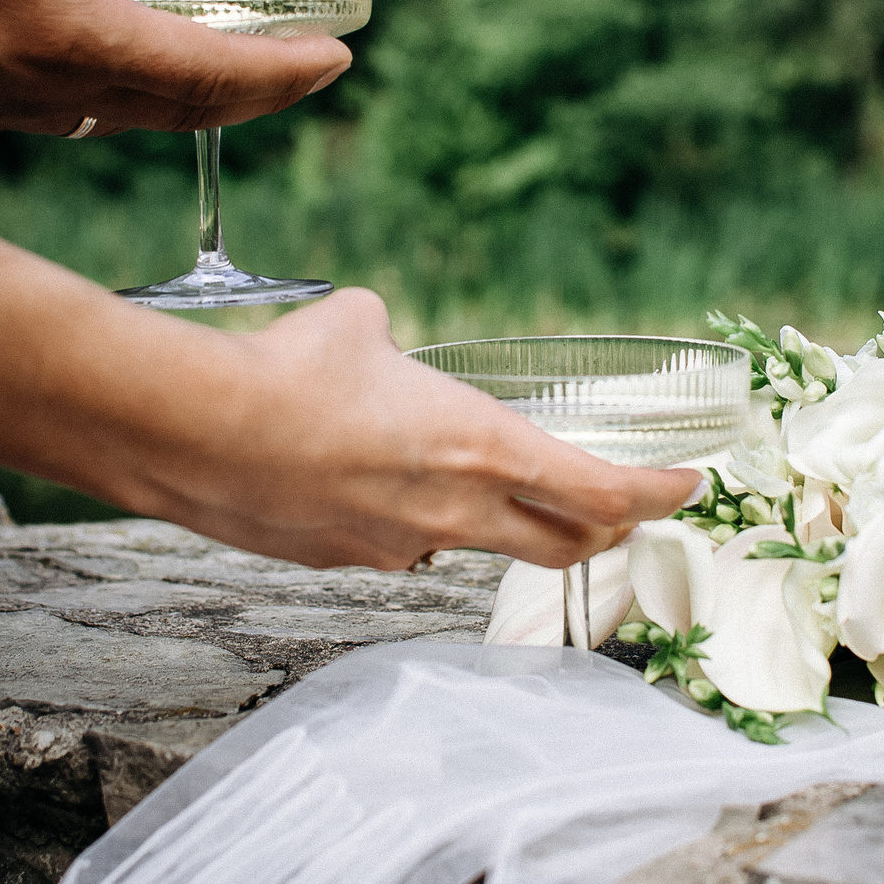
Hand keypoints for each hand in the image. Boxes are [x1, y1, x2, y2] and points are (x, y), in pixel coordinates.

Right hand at [0, 0, 350, 133]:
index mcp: (74, 38)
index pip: (210, 74)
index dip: (283, 71)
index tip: (338, 58)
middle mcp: (52, 92)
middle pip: (183, 110)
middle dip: (257, 93)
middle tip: (311, 69)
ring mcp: (10, 110)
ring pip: (131, 116)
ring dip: (194, 96)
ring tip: (237, 65)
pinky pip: (80, 112)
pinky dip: (132, 94)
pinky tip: (131, 65)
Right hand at [130, 291, 703, 571]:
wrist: (198, 433)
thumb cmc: (291, 371)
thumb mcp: (360, 323)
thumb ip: (388, 334)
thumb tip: (376, 332)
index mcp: (485, 450)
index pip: (603, 492)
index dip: (655, 494)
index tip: (684, 487)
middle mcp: (455, 514)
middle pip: (559, 545)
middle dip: (600, 531)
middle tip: (618, 512)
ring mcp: (398, 546)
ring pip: (469, 542)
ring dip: (489, 520)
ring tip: (465, 479)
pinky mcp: (342, 559)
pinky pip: (393, 541)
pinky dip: (400, 517)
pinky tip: (357, 479)